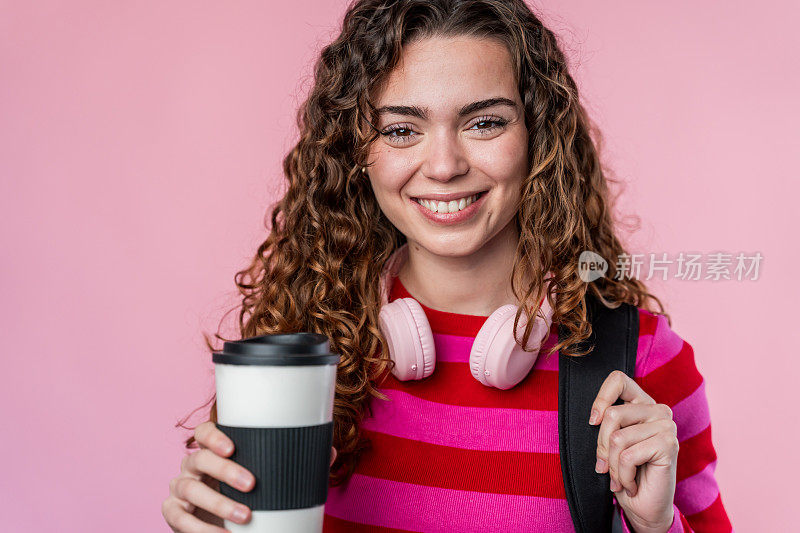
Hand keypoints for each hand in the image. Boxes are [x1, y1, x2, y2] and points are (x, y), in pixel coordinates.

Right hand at [161, 420, 339, 531]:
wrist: (226, 523)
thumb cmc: (249, 492)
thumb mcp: (267, 477)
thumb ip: (292, 463)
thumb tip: (328, 452)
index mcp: (212, 449)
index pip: (204, 433)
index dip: (214, 436)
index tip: (234, 446)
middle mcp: (192, 465)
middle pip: (198, 458)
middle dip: (225, 471)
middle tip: (252, 485)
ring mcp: (180, 488)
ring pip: (190, 489)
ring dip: (217, 503)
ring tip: (244, 516)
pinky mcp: (174, 513)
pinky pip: (179, 519)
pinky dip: (199, 529)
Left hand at [590, 371, 678, 532]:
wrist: (643, 508)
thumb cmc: (624, 473)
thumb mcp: (609, 443)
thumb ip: (605, 424)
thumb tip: (594, 417)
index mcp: (642, 403)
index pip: (618, 379)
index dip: (600, 398)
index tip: (593, 421)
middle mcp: (658, 410)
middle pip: (612, 413)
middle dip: (601, 446)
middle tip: (606, 467)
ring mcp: (666, 426)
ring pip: (617, 437)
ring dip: (612, 466)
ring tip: (620, 478)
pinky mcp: (669, 444)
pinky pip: (627, 455)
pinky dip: (622, 475)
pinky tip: (631, 484)